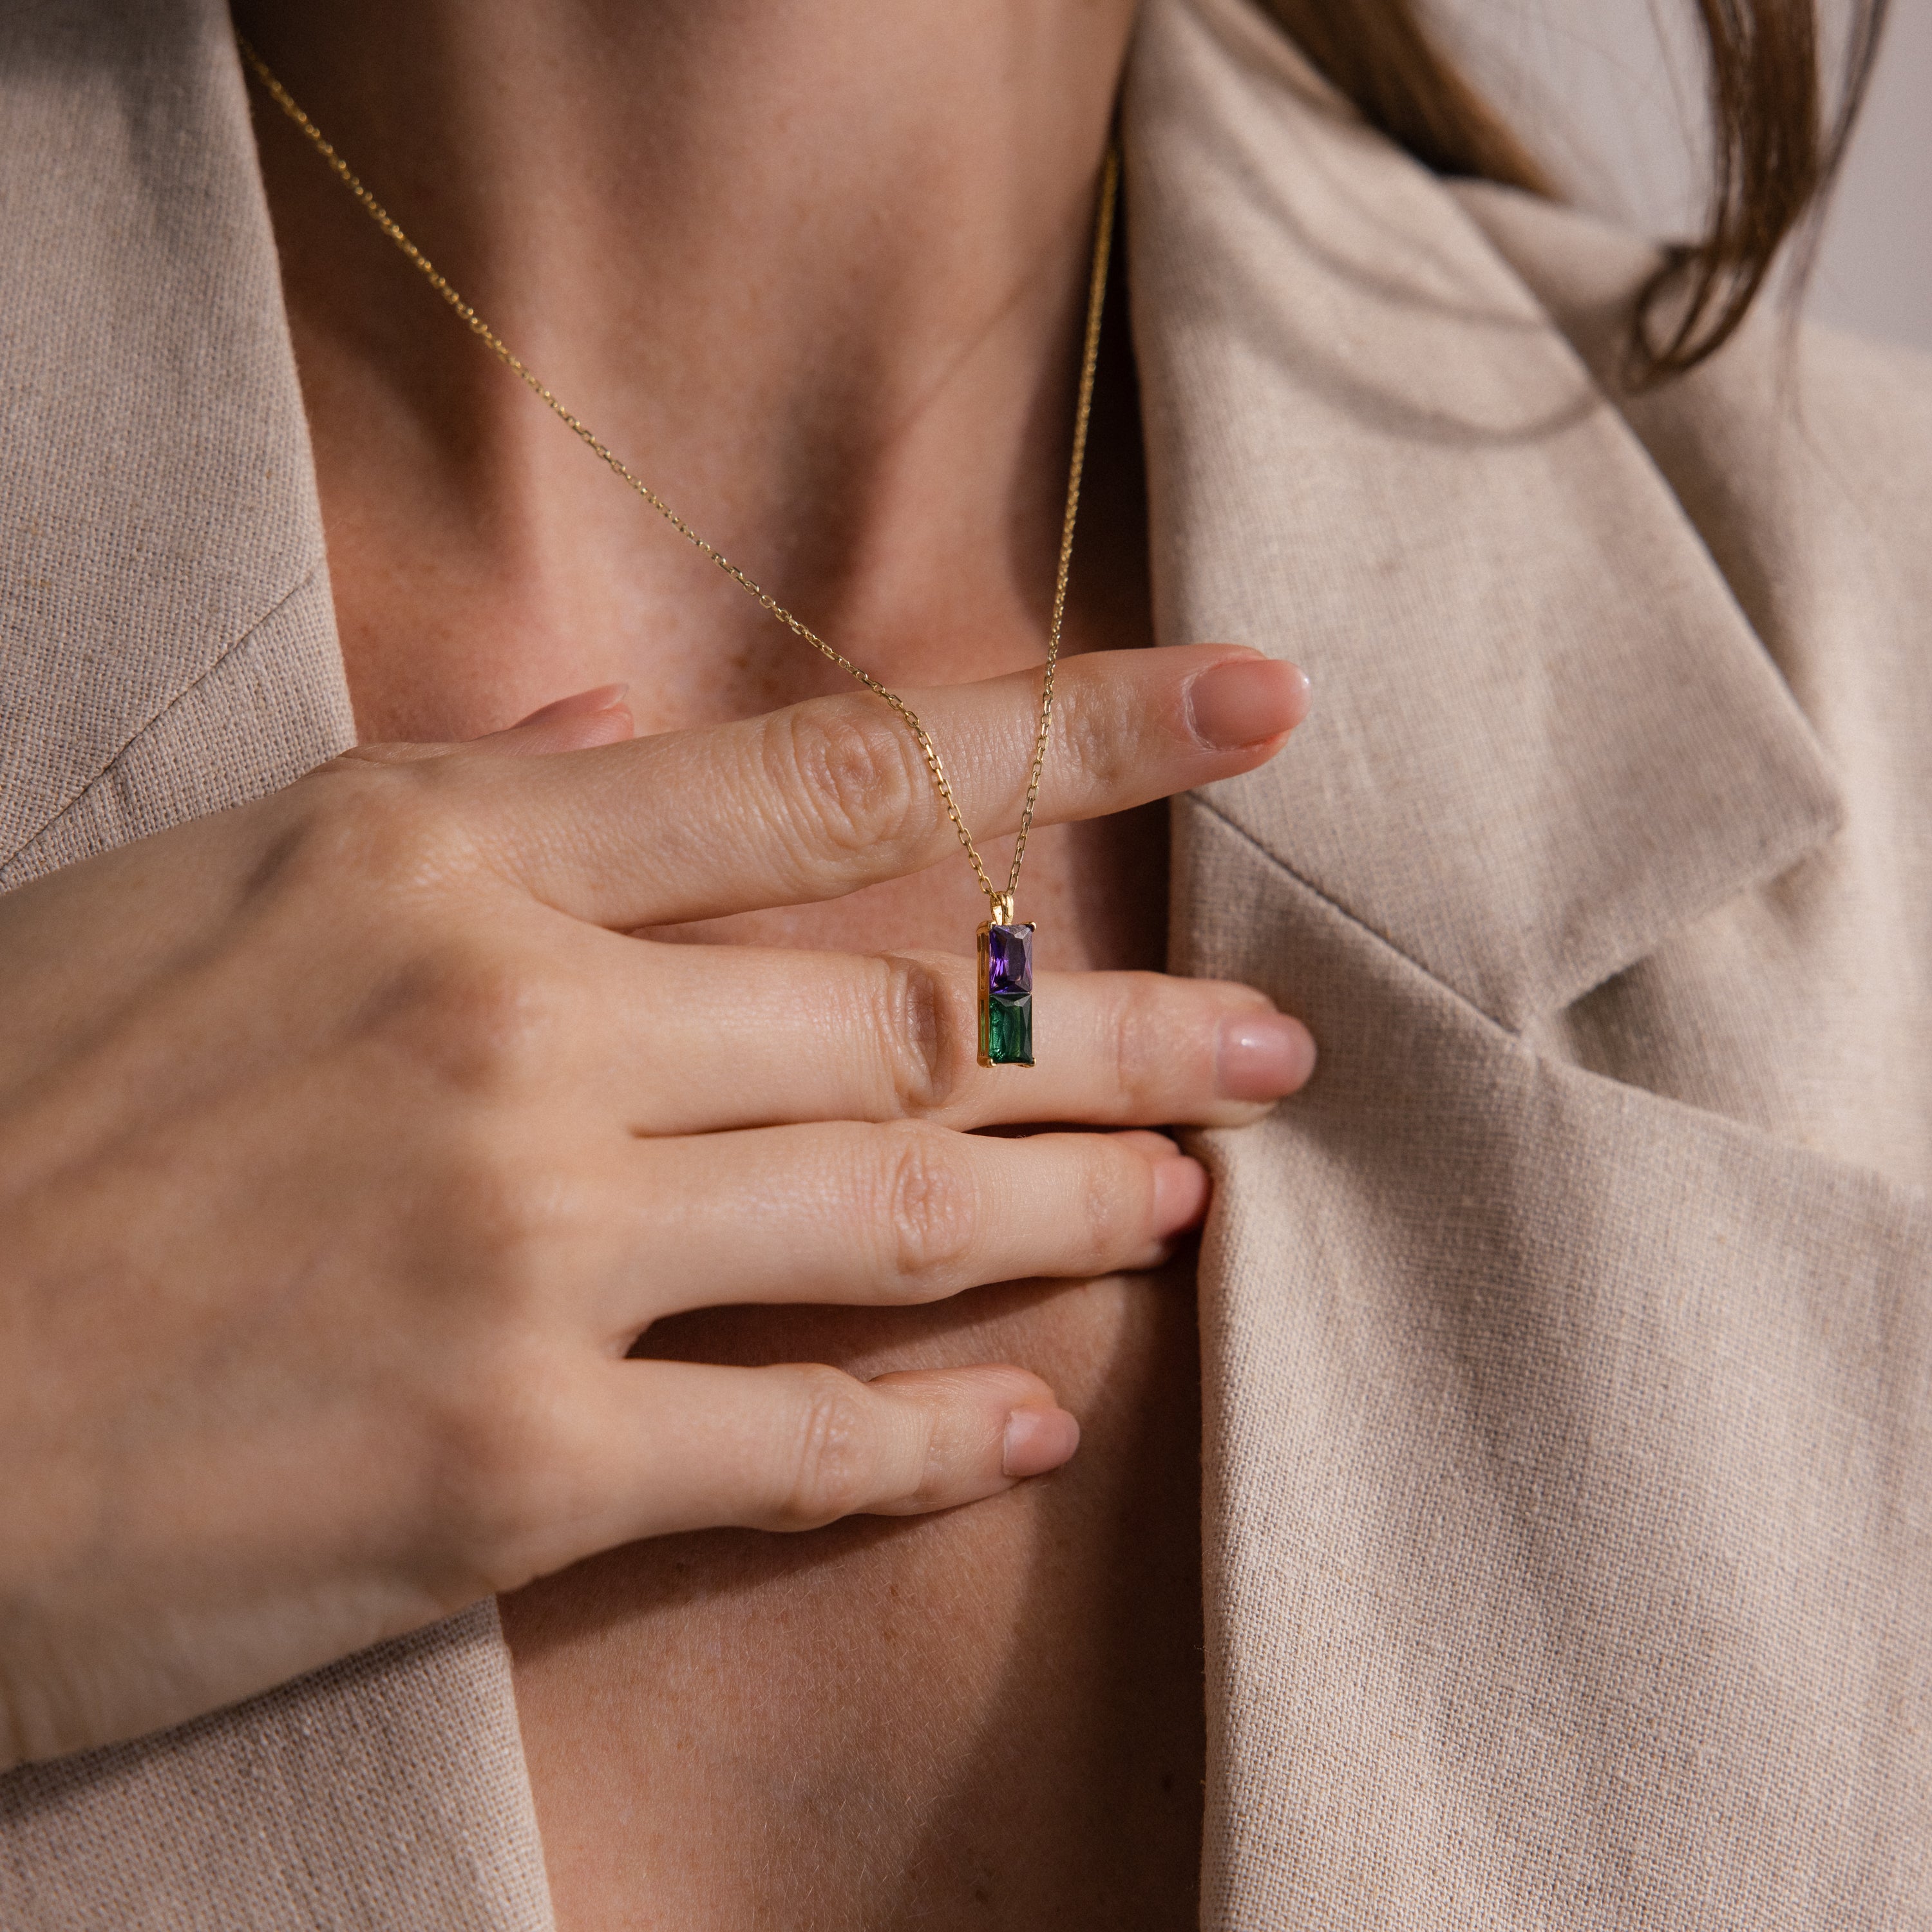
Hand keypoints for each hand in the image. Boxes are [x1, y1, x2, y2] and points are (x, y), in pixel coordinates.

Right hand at [0, 641, 1311, 1767]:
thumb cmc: (22, 1107)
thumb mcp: (220, 889)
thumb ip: (454, 806)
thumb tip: (615, 736)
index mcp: (452, 860)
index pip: (846, 771)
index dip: (1082, 733)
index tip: (1253, 708)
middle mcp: (526, 1032)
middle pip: (918, 1019)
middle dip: (1125, 1037)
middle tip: (1270, 1047)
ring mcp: (531, 1251)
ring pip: (900, 1212)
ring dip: (1075, 1207)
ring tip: (1189, 1196)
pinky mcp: (511, 1465)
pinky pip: (804, 1440)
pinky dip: (943, 1433)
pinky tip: (1038, 1419)